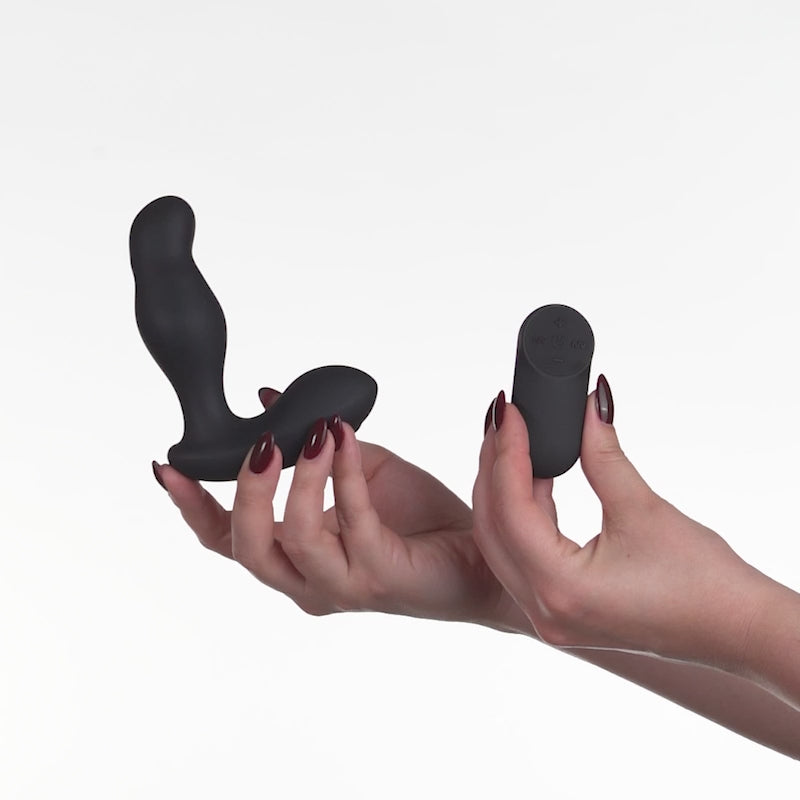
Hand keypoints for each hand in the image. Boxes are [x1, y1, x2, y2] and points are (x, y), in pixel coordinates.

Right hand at [153, 388, 526, 630]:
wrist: (479, 550)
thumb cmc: (416, 516)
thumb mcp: (354, 467)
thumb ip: (309, 443)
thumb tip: (271, 397)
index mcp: (295, 555)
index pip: (227, 539)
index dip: (192, 506)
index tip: (169, 465)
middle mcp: (308, 581)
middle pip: (245, 547)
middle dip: (242, 492)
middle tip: (259, 444)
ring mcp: (341, 585)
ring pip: (293, 540)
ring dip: (297, 479)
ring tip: (312, 434)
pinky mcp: (379, 576)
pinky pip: (351, 520)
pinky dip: (343, 474)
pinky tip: (343, 439)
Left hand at [472, 378, 769, 671]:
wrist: (736, 629)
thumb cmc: (702, 581)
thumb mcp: (642, 508)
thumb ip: (602, 454)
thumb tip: (588, 404)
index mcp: (560, 588)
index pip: (511, 508)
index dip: (507, 452)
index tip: (509, 411)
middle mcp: (543, 609)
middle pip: (493, 526)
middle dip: (494, 468)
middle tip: (503, 420)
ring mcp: (549, 616)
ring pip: (501, 543)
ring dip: (504, 491)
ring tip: (515, 441)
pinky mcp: (561, 611)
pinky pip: (523, 556)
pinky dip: (522, 515)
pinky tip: (535, 478)